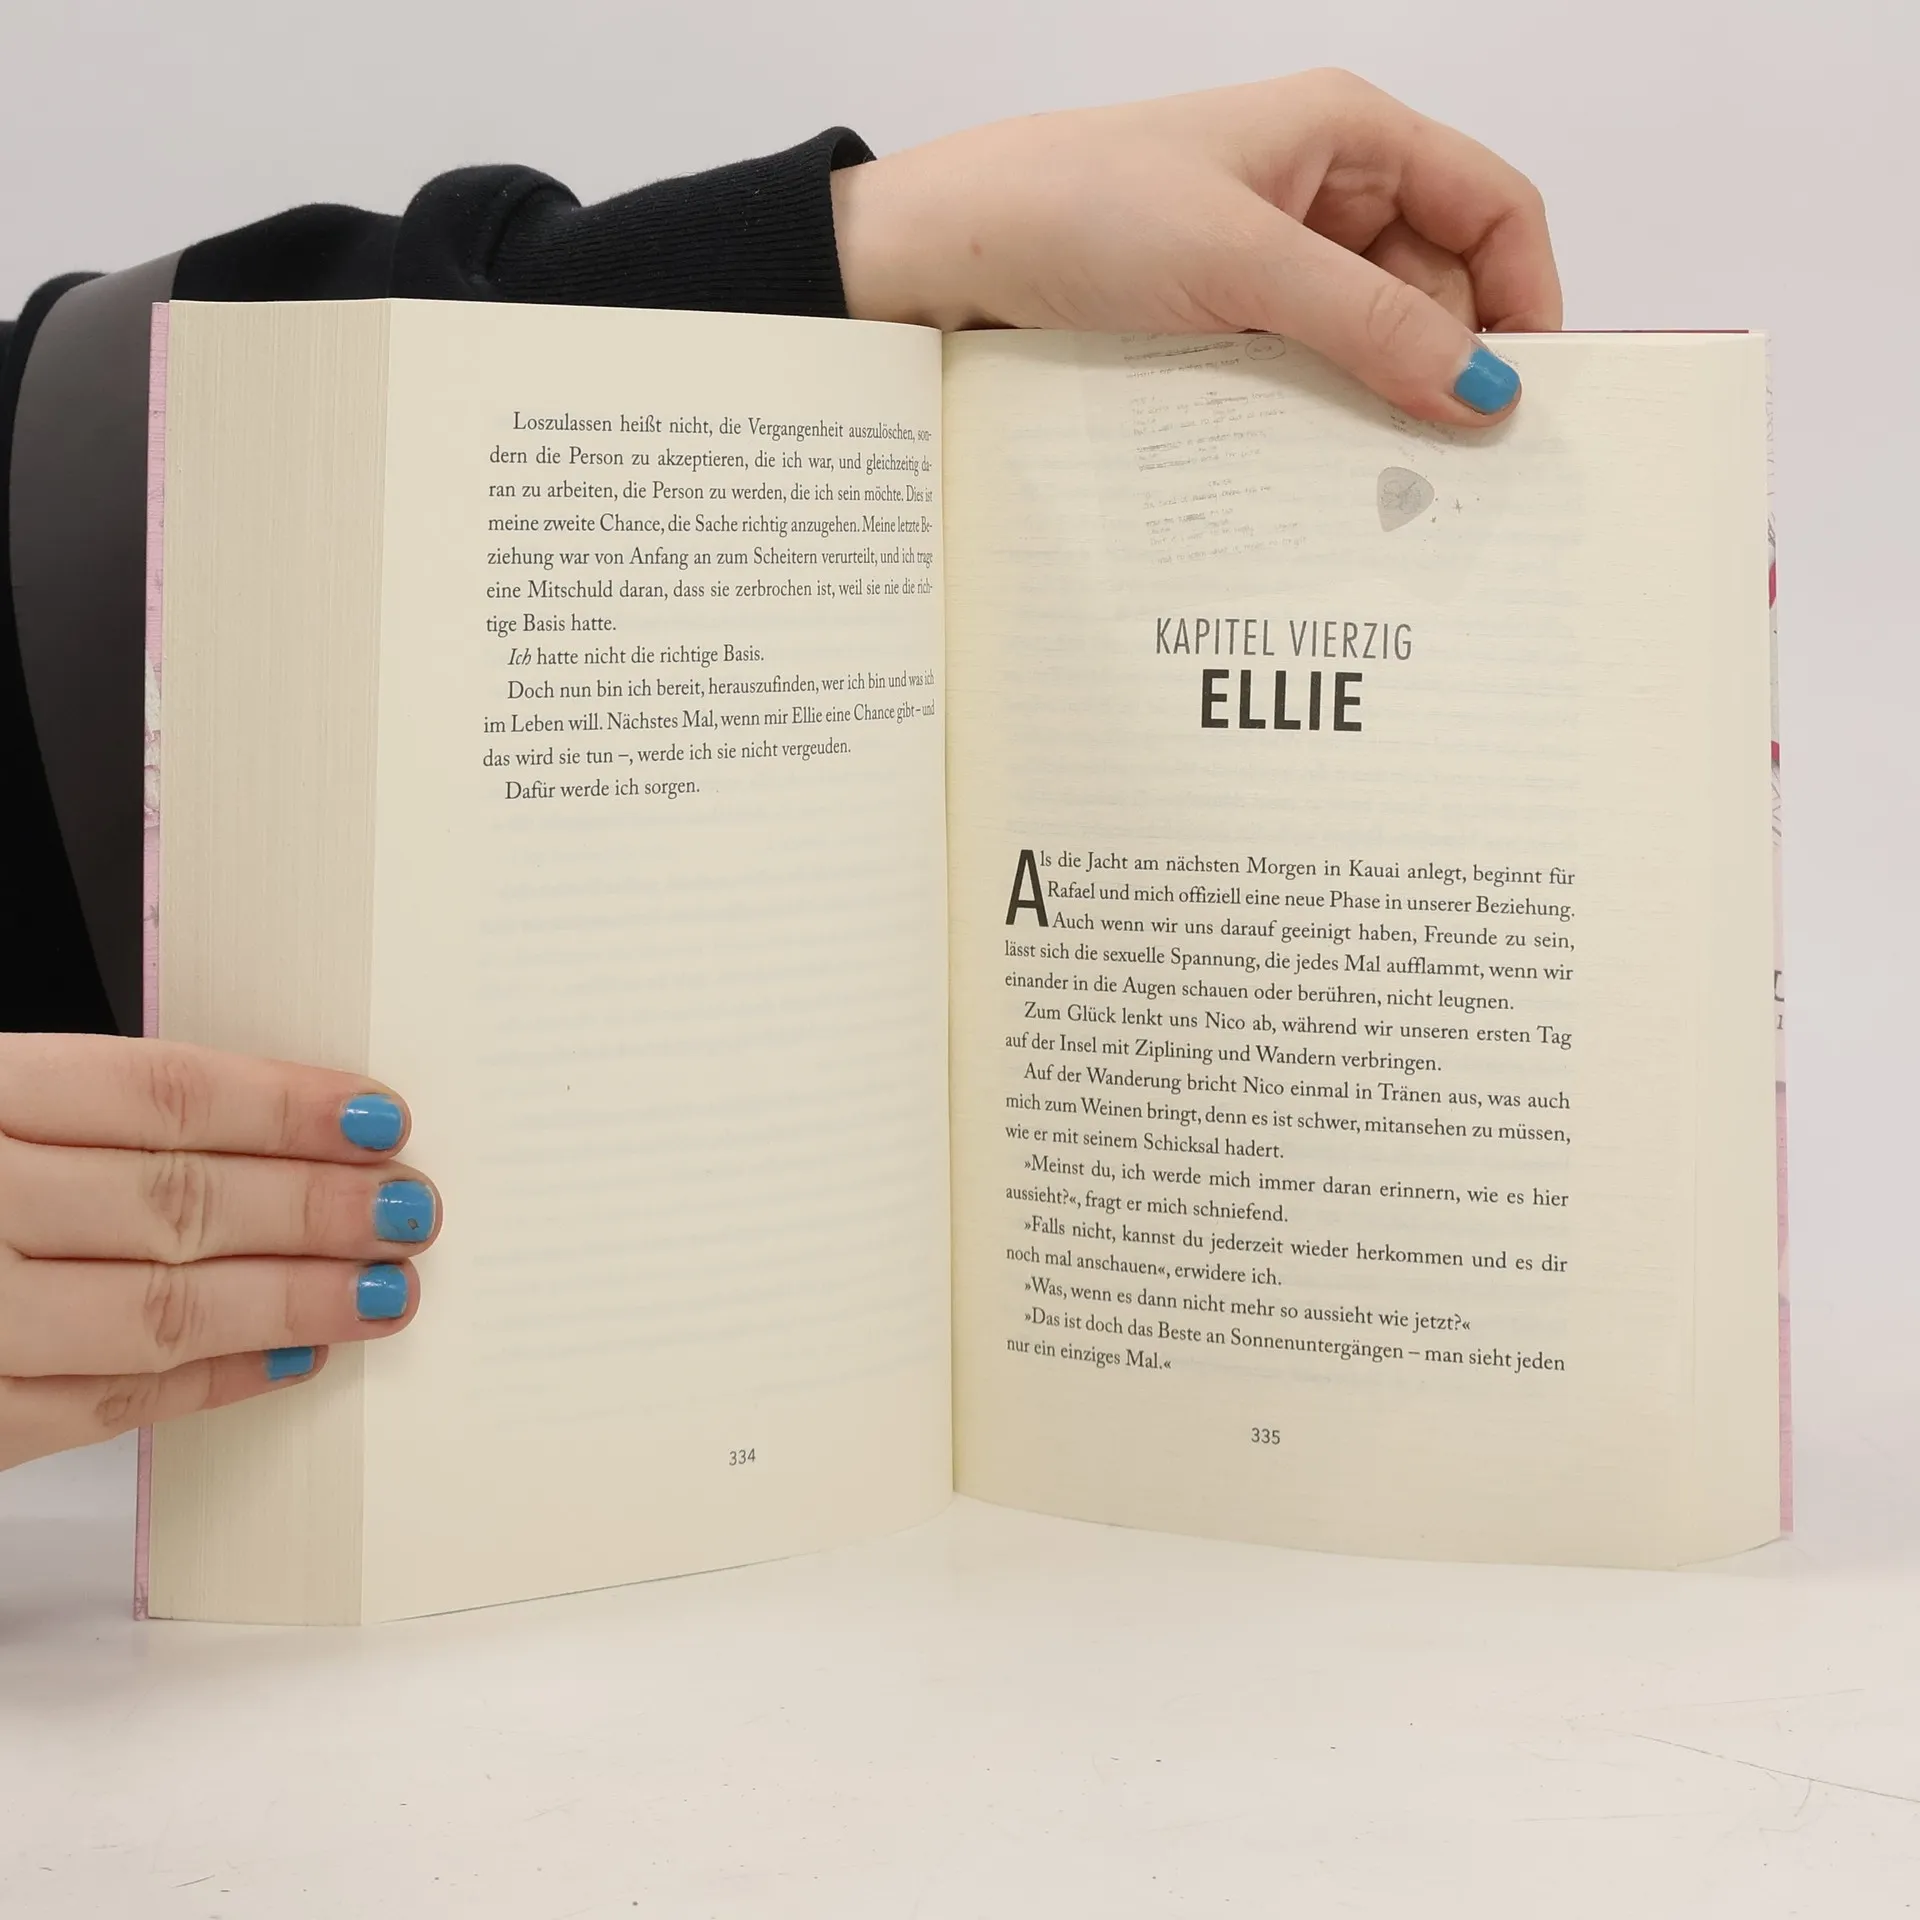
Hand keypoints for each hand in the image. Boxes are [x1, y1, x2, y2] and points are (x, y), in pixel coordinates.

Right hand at [0, 1034, 437, 1470]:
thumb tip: (271, 1127)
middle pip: (174, 1202)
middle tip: (413, 1209)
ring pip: (155, 1314)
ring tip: (384, 1289)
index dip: (282, 1105)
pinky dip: (211, 1386)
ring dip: (288, 1303)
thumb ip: (76, 1113)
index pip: (156, 1094)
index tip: (379, 1115)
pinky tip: (292, 1361)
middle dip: (313, 1209)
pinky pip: (103, 1409)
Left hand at [832, 69, 1560, 424]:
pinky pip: (1304, 373)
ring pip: (1369, 339)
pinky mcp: (1224, 323)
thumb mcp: (1242, 261)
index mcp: (1347, 135)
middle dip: (1445, 363)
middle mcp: (1321, 194)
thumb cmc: (1079, 208)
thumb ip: (1368, 324)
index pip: (1491, 205)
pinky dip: (1317, 416)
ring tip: (1373, 472)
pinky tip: (1311, 463)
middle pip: (1438, 285)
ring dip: (1376, 400)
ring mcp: (1270, 263)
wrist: (945, 256)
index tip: (1524, 394)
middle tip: (1443, 463)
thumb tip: (1481, 389)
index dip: (1525, 293)